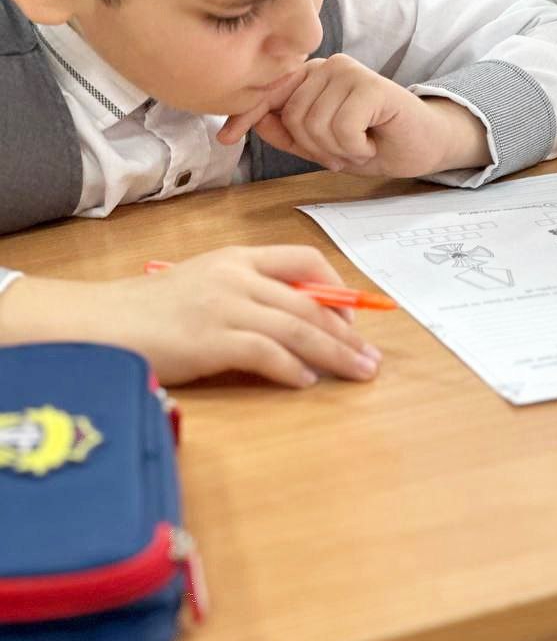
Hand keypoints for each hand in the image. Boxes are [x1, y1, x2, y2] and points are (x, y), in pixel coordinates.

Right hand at [0, 246, 381, 387]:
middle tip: (371, 358)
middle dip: (348, 332)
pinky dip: (292, 369)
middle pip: (310, 302)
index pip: (304, 260)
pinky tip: (306, 382)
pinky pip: (266, 353)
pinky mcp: (210, 340)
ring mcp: (224, 307)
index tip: (353, 316)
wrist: (100, 322)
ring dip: (334, 353)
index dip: (337, 287)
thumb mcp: (204, 285)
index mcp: (237, 258)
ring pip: (297, 327)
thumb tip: (296, 321)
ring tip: (357, 373)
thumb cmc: (149, 311)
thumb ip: (247, 294)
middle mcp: (236, 277)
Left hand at [219, 55, 490, 178]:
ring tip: (361, 145)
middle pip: (293, 117)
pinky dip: (357, 146)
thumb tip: (252, 121)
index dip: (246, 115)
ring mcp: (350, 72)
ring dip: (340, 149)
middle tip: (346, 150)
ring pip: (316, 124)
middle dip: (317, 147)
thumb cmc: (374, 142)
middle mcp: (328, 67)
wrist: (423, 146)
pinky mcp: (371, 85)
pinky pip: (342, 128)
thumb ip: (288, 132)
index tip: (226, 136)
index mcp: (313, 77)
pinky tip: (373, 141)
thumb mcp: (321, 145)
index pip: (269, 91)